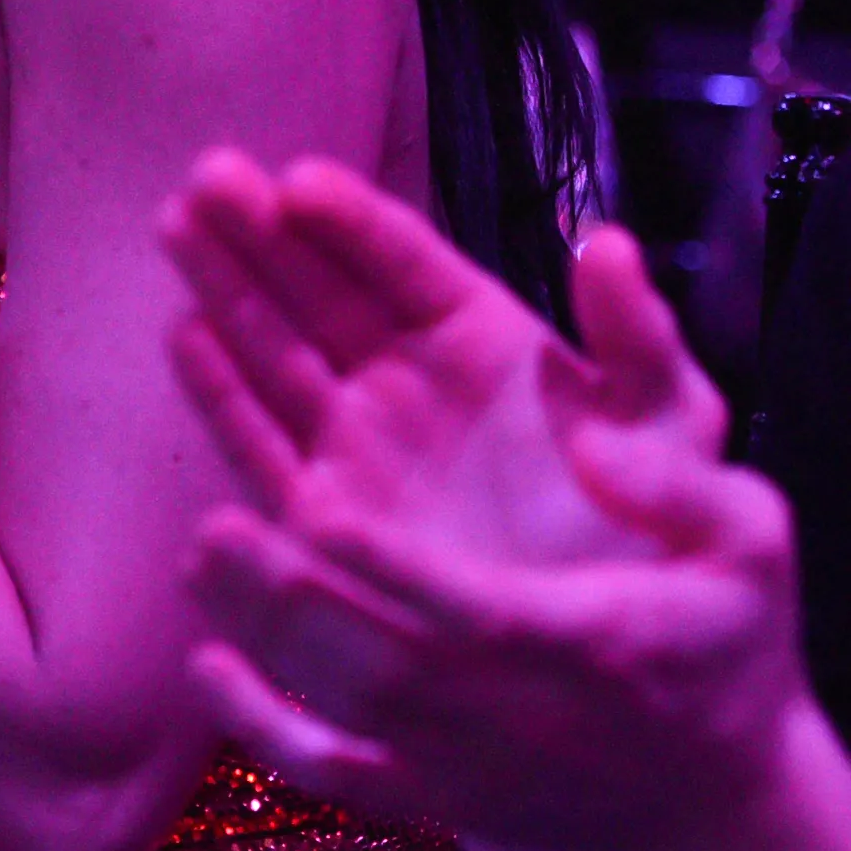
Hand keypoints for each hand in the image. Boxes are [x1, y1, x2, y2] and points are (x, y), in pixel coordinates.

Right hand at [160, 152, 804, 850]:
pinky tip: (186, 332)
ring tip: (177, 222)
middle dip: (261, 232)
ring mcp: (360, 446)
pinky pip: (264, 443)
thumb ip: (639, 335)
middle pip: (321, 289)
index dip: (351, 219)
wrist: (629, 672)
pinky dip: (222, 391)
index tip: (298, 183)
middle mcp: (410, 382)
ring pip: (278, 351)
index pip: (405, 259)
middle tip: (208, 178)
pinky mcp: (325, 518)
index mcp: (486, 339)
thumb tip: (603, 242)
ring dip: (226, 289)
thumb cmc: (663, 539)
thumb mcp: (673, 424)